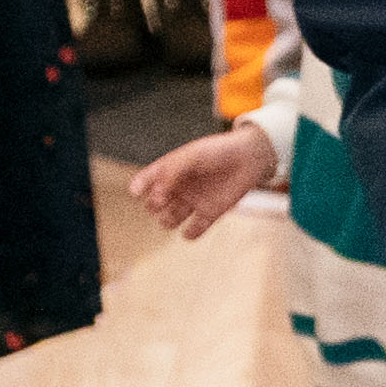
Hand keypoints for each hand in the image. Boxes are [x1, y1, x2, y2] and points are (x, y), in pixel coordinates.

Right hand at [133, 126, 281, 238]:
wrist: (249, 157)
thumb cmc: (218, 152)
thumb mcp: (191, 156)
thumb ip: (171, 172)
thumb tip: (155, 197)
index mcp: (169, 170)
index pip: (145, 181)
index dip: (138, 188)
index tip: (136, 192)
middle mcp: (178, 188)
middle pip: (153, 206)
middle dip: (154, 205)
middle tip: (163, 199)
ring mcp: (192, 202)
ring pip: (168, 221)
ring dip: (167, 221)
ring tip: (174, 214)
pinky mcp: (209, 214)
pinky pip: (193, 231)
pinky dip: (190, 234)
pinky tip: (190, 230)